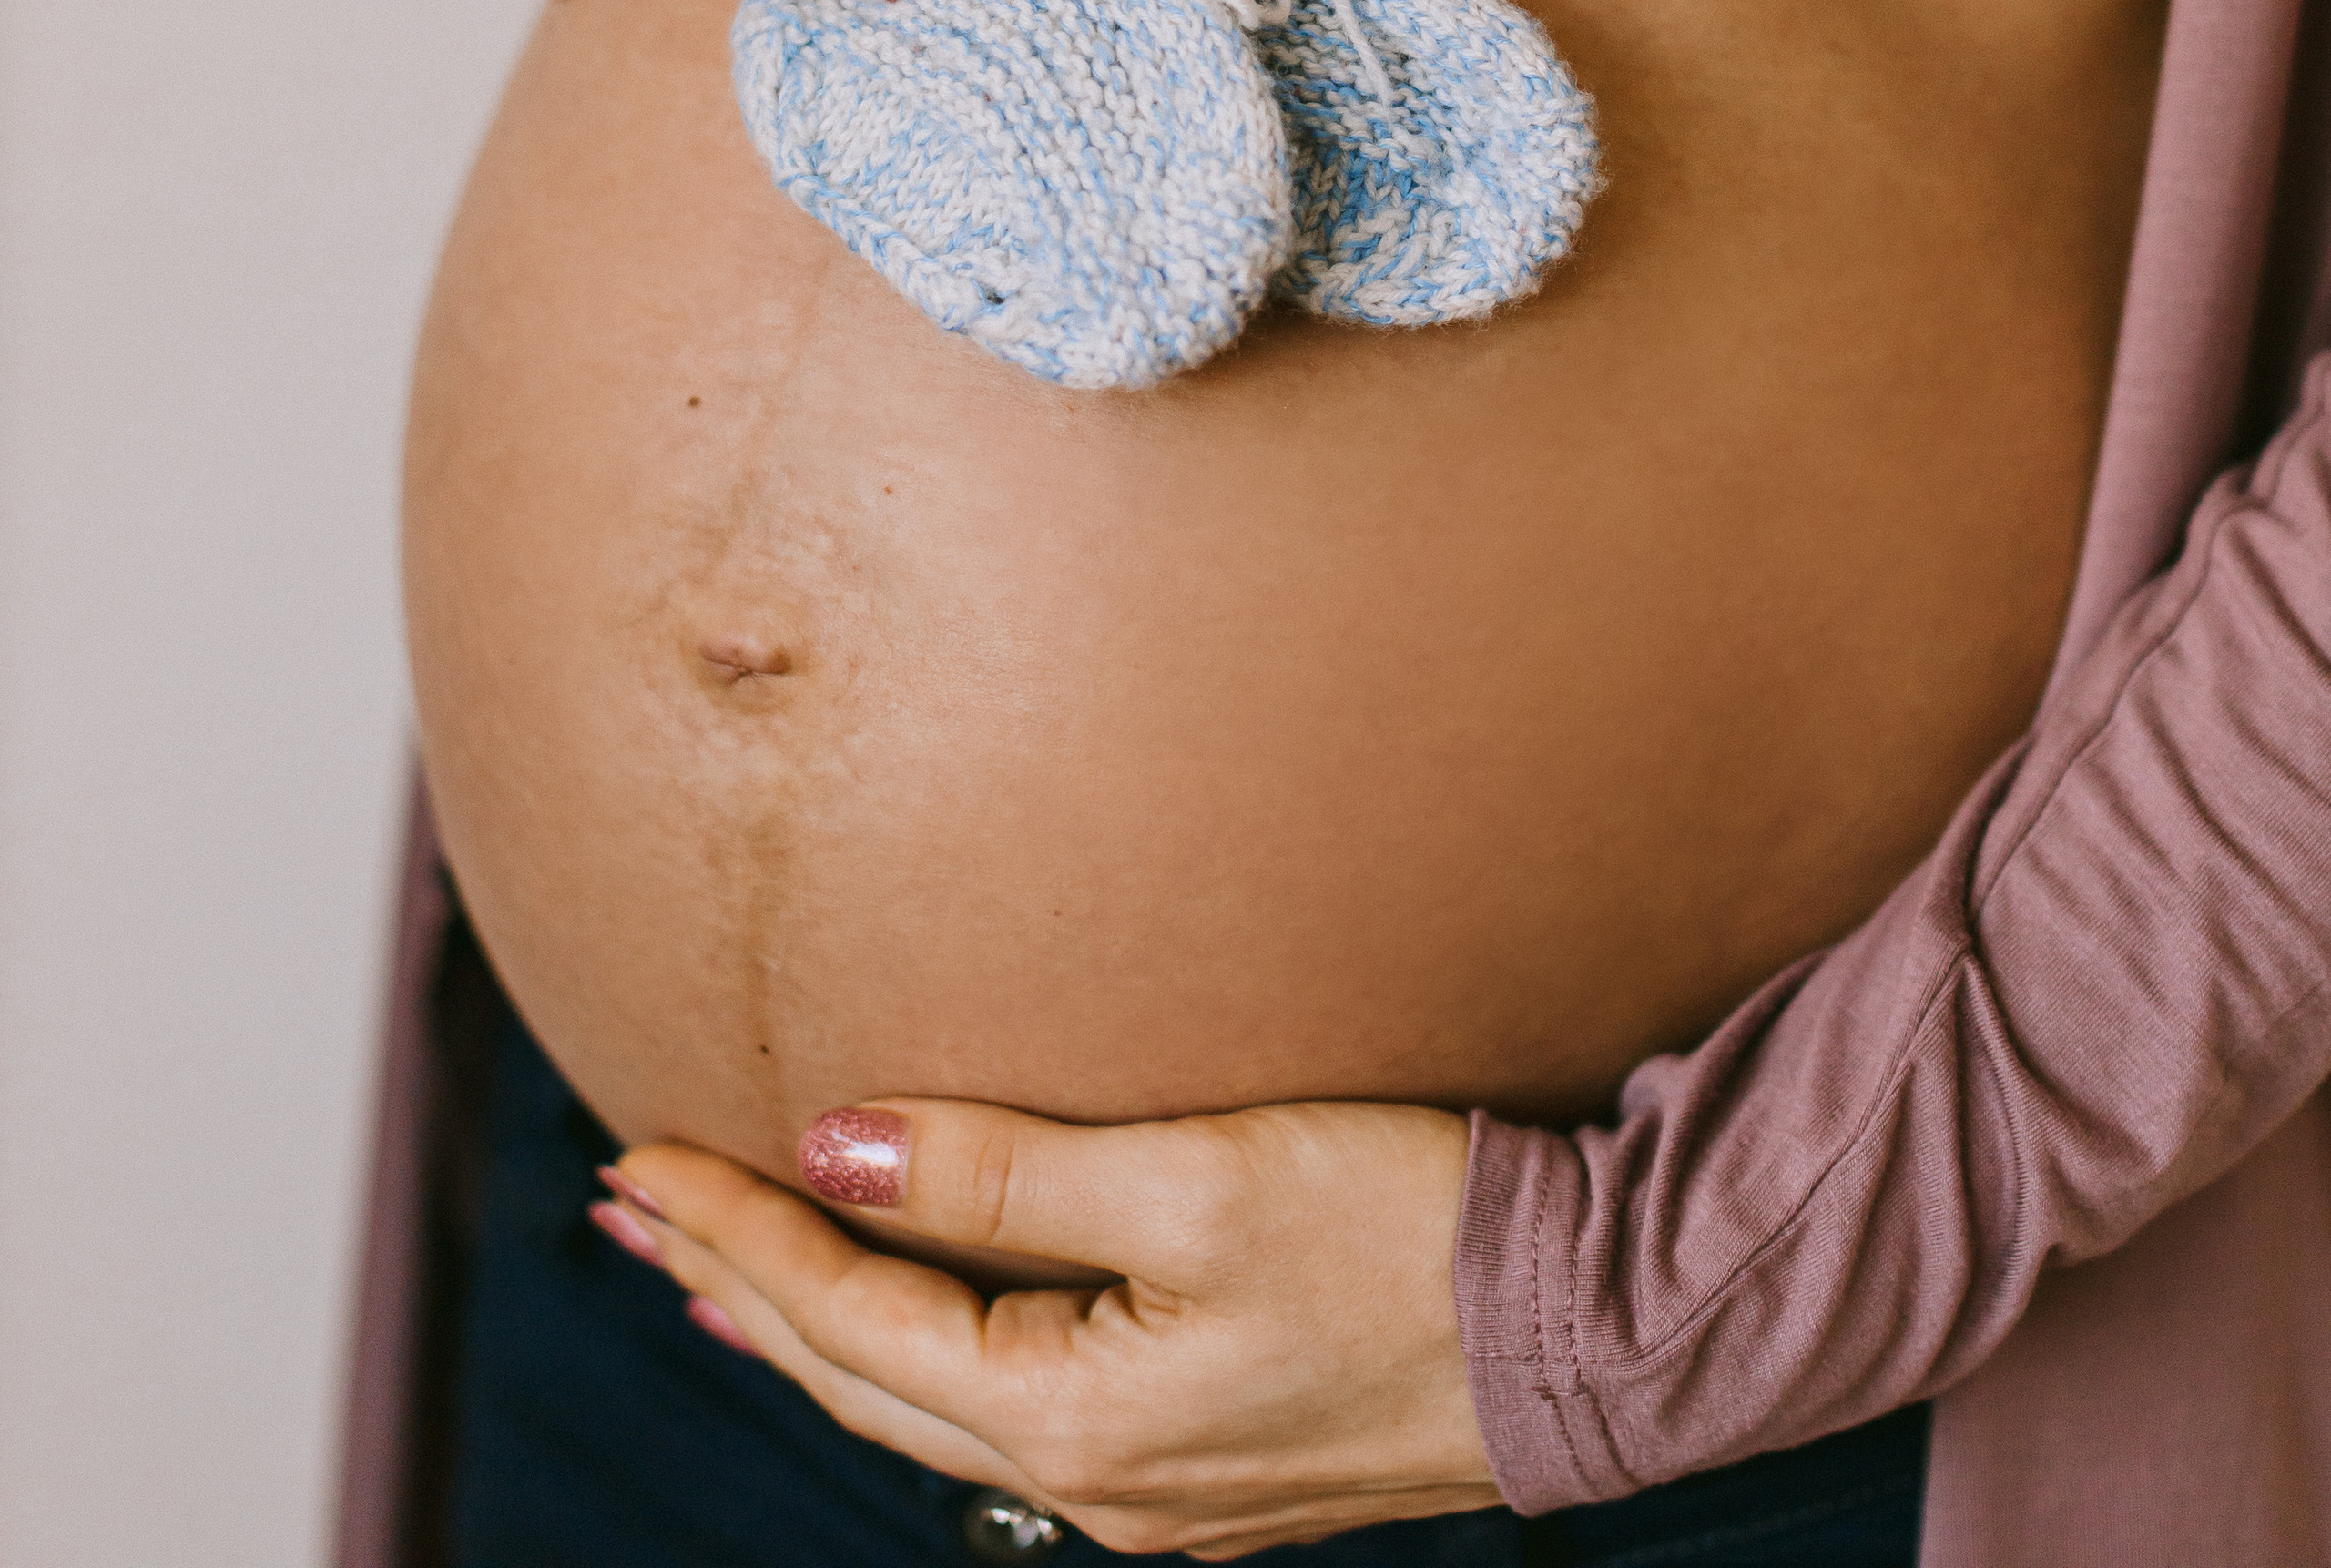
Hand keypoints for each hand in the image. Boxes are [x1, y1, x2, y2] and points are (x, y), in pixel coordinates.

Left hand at [594, 1097, 1498, 1557]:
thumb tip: (831, 1149)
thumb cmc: (1409, 1234)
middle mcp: (1097, 1482)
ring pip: (929, 1402)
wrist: (1593, 1333)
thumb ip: (1005, 1170)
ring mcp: (1157, 1485)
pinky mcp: (1212, 1456)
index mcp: (1075, 1420)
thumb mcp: (1200, 1181)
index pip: (846, 1316)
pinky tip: (908, 1322)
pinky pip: (1008, 1408)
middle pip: (863, 1375)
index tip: (637, 1155)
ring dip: (815, 1323)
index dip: (735, 1229)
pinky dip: (920, 1349)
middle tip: (631, 1206)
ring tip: (724, 1269)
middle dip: (736, 1284)